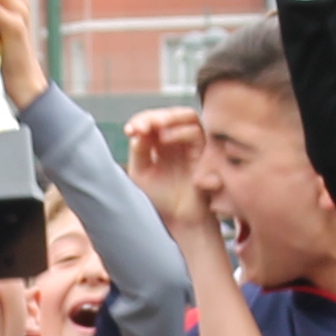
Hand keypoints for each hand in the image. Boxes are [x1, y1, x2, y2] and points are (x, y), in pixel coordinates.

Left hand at [124, 108, 215, 231]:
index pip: (152, 121)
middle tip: (140, 126)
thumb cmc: (160, 199)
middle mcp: (177, 140)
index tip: (129, 130)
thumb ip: (139, 152)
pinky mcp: (205, 151)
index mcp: (160, 143)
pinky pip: (196, 132)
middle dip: (153, 116)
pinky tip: (164, 139)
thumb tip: (137, 132)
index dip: (141, 120)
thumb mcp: (141, 173)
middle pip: (169, 115)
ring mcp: (192, 144)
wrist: (180, 220)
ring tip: (152, 128)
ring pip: (186, 117)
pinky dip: (180, 131)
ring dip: (168, 118)